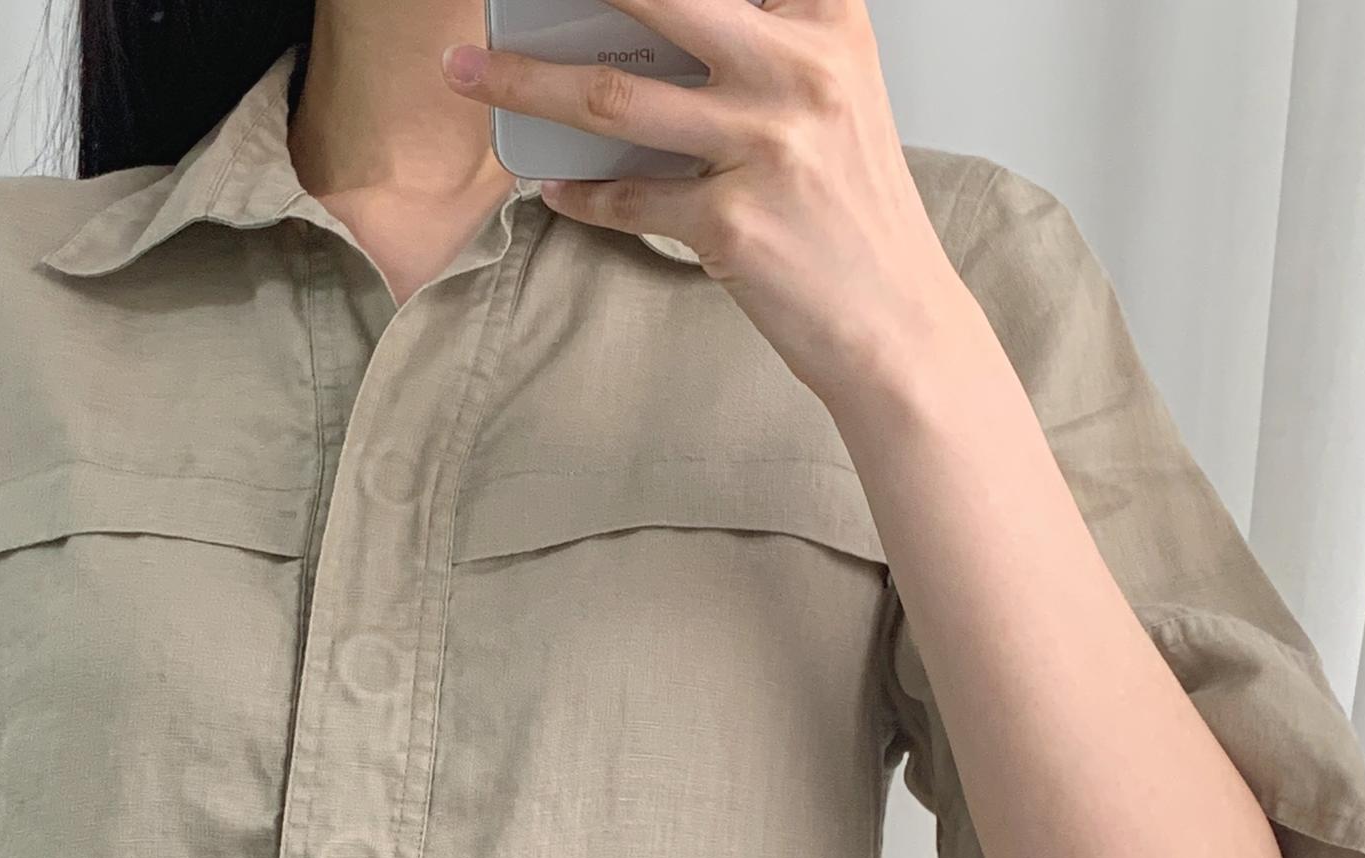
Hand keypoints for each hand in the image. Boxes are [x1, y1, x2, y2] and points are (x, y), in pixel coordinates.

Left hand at [440, 0, 984, 411]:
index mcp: (827, 21)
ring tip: (469, 75)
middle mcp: (800, 70)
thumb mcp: (832, 94)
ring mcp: (766, 145)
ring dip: (525, 84)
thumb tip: (652, 26)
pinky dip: (581, 194)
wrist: (895, 321)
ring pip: (613, 98)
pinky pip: (628, 199)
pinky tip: (556, 187)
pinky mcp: (733, 222)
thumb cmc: (852, 212)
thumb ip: (762, 44)